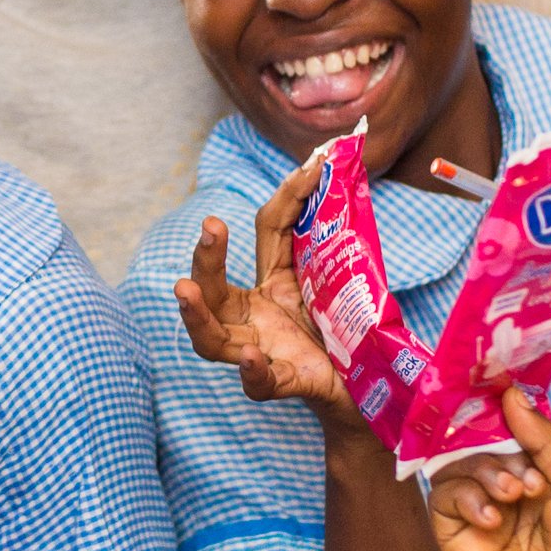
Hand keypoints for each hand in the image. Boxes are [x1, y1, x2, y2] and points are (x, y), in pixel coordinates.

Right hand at [172, 173, 351, 421]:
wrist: (365, 384)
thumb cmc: (339, 327)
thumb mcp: (328, 273)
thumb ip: (317, 229)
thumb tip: (320, 165)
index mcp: (266, 285)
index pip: (265, 234)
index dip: (287, 199)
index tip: (311, 166)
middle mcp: (253, 319)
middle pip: (214, 292)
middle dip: (206, 261)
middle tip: (211, 227)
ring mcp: (266, 352)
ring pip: (212, 342)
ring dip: (197, 317)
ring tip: (184, 290)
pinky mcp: (289, 383)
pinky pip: (259, 384)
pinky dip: (252, 372)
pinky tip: (252, 356)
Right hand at [427, 386, 550, 550]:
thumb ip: (546, 440)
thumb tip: (511, 396)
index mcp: (541, 475)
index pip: (508, 429)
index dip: (499, 410)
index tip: (492, 385)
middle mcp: (506, 490)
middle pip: (477, 442)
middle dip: (495, 445)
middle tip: (525, 473)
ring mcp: (479, 515)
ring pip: (455, 466)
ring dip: (484, 470)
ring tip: (517, 496)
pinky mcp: (456, 541)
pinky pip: (441, 500)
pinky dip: (464, 496)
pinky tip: (494, 517)